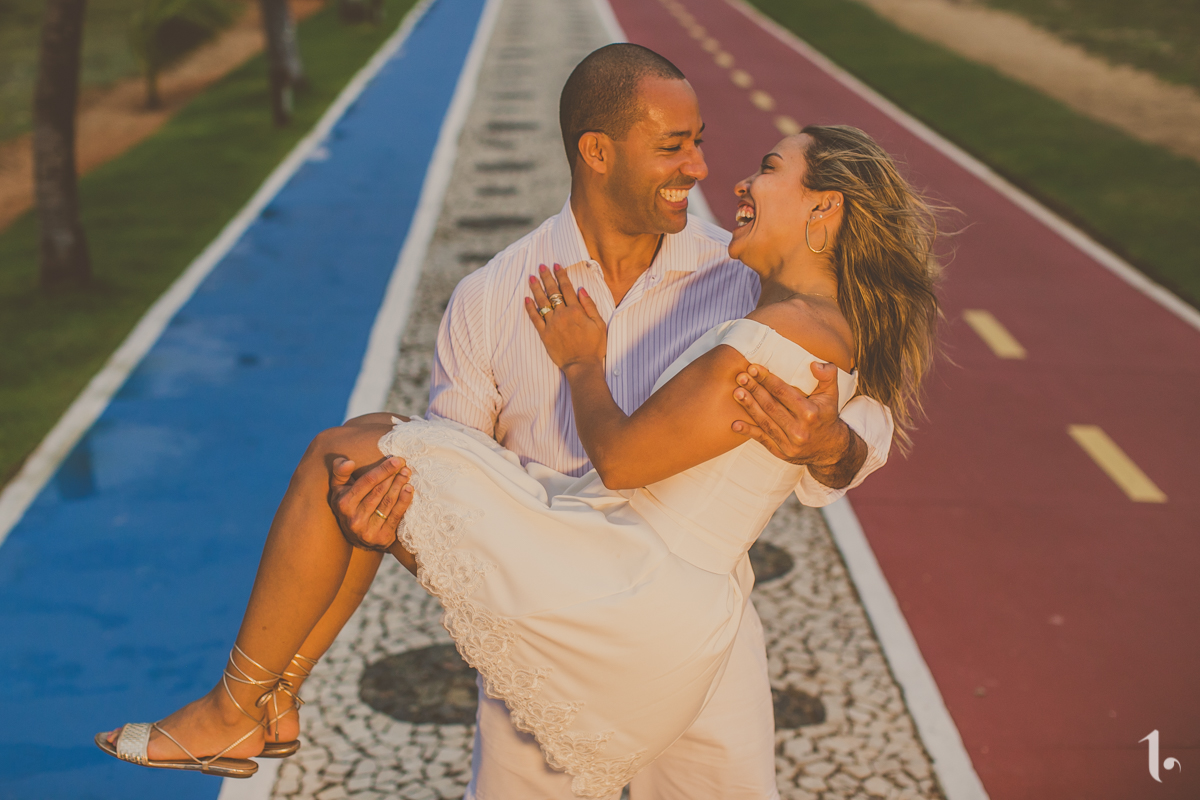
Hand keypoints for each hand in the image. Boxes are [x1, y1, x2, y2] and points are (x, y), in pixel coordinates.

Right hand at [328, 456, 413, 550]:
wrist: (355, 537)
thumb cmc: (348, 505)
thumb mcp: (338, 488)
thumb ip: (340, 472)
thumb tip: (348, 462)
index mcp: (343, 503)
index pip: (367, 482)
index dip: (383, 470)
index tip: (396, 460)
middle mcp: (354, 518)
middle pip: (380, 491)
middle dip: (394, 476)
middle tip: (404, 466)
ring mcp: (368, 530)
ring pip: (388, 502)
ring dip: (400, 486)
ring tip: (407, 474)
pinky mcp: (382, 538)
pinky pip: (396, 516)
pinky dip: (404, 501)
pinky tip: (409, 489)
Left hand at [524, 263, 605, 371]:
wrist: (582, 365)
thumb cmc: (594, 346)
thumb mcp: (599, 324)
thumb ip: (590, 306)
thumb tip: (581, 290)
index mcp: (576, 310)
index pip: (566, 287)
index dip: (560, 274)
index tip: (556, 265)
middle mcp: (562, 314)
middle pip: (552, 291)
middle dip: (546, 277)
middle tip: (541, 266)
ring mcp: (552, 324)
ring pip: (541, 302)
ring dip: (536, 288)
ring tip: (531, 278)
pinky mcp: (544, 334)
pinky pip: (535, 318)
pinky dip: (530, 308)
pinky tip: (526, 299)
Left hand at [731, 361, 852, 468]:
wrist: (830, 449)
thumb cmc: (826, 416)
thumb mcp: (832, 395)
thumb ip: (828, 375)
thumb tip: (815, 364)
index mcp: (810, 413)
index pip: (783, 392)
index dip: (767, 379)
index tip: (753, 368)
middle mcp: (799, 429)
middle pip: (771, 406)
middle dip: (754, 389)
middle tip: (740, 377)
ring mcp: (789, 443)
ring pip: (764, 422)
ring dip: (748, 406)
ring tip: (736, 392)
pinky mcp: (781, 452)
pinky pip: (762, 440)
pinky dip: (748, 431)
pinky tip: (735, 424)